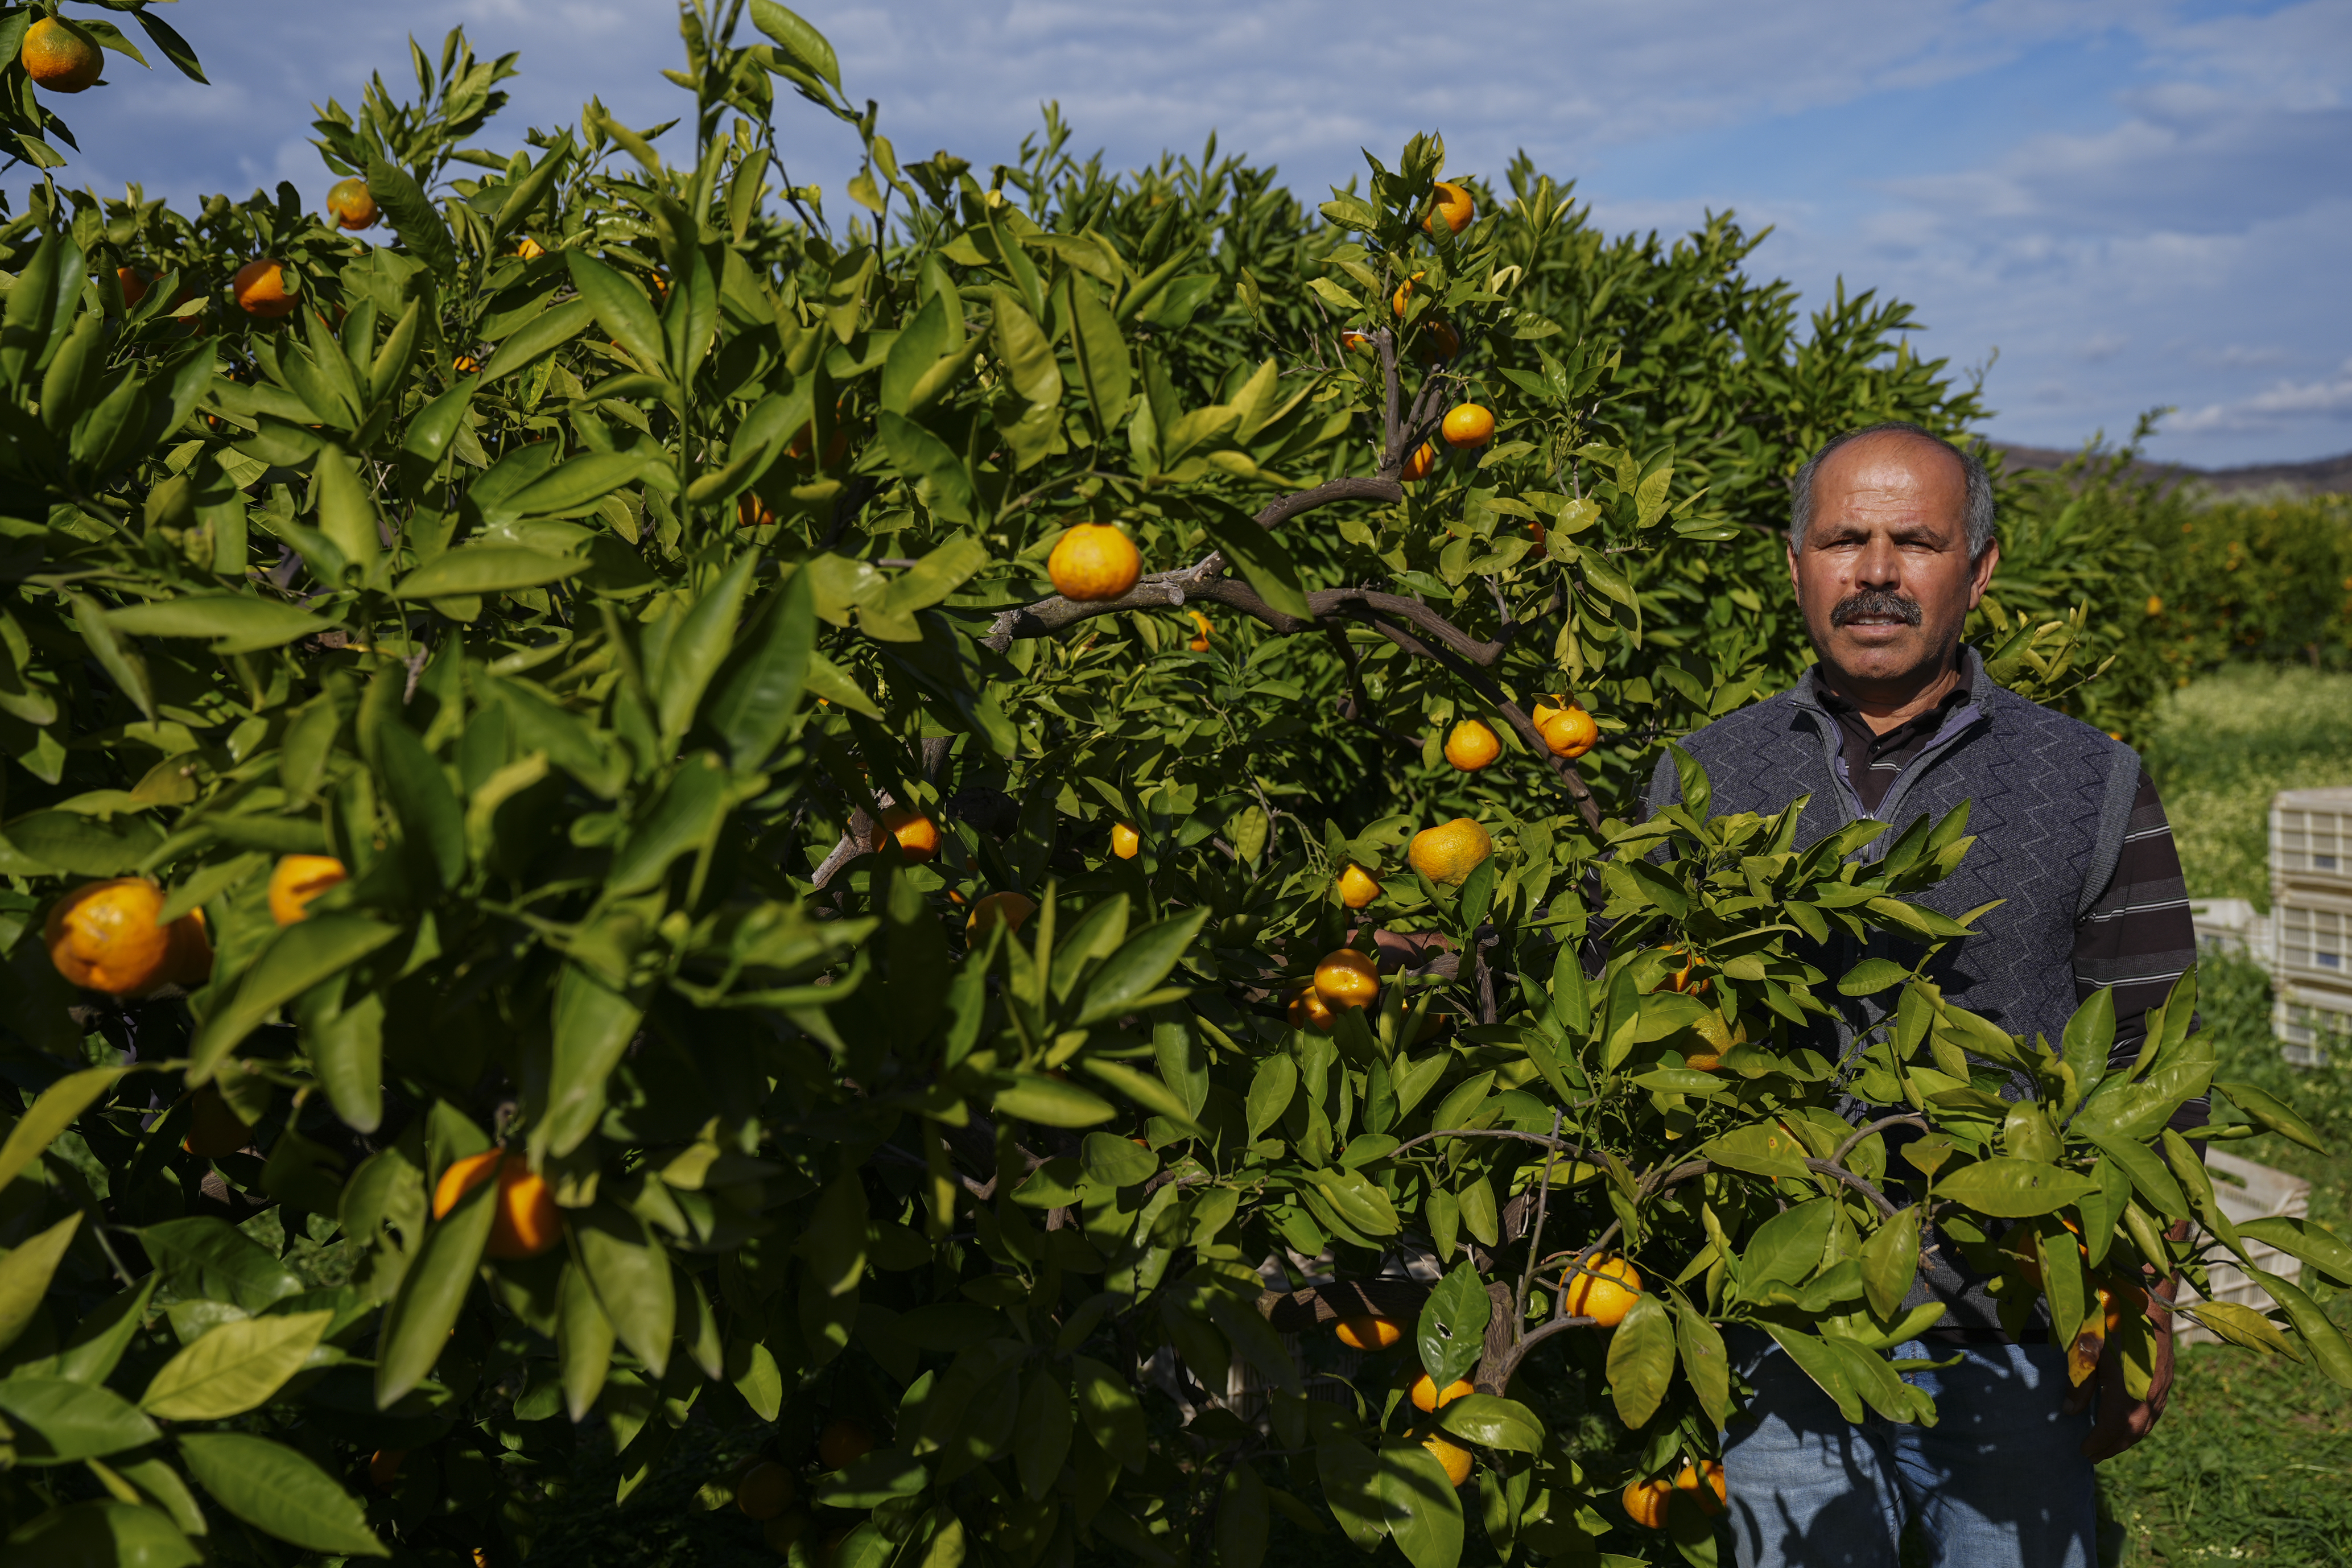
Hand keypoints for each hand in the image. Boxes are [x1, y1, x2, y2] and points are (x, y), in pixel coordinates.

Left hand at [2066, 1280, 2175, 1461]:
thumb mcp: (2085, 1349)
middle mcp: (2149, 1394)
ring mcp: (2161, 1387)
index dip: (2097, 1442)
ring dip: (2127, 1438)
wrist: (2147, 1297)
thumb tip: (2070, 1413)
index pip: (2112, 1427)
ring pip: (2147, 1424)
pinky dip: (2140, 1424)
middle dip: (2112, 1447)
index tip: (2082, 1450)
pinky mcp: (2167, 1378)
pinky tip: (2129, 1424)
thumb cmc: (2109, 1319)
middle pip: (2132, 1431)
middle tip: (2093, 1455)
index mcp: (2127, 1389)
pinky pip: (2154, 1411)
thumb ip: (2080, 1383)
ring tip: (2108, 1445)